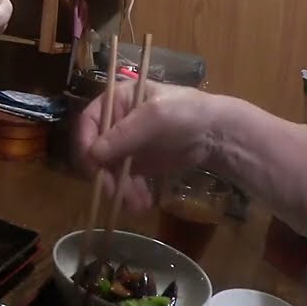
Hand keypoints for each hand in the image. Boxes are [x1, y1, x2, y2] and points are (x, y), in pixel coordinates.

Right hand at [77, 82, 220, 211]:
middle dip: (105, 173)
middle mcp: (116, 122)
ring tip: (135, 205)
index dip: (86, 141)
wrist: (220, 134)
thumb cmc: (187, 114)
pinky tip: (142, 203)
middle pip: (97, 149)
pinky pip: (126, 179)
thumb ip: (124, 134)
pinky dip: (131, 193)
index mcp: (117, 100)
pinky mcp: (138, 163)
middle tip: (112, 192)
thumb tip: (92, 154)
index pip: (90, 120)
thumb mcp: (155, 117)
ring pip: (110, 169)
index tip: (91, 164)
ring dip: (120, 188)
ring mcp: (127, 144)